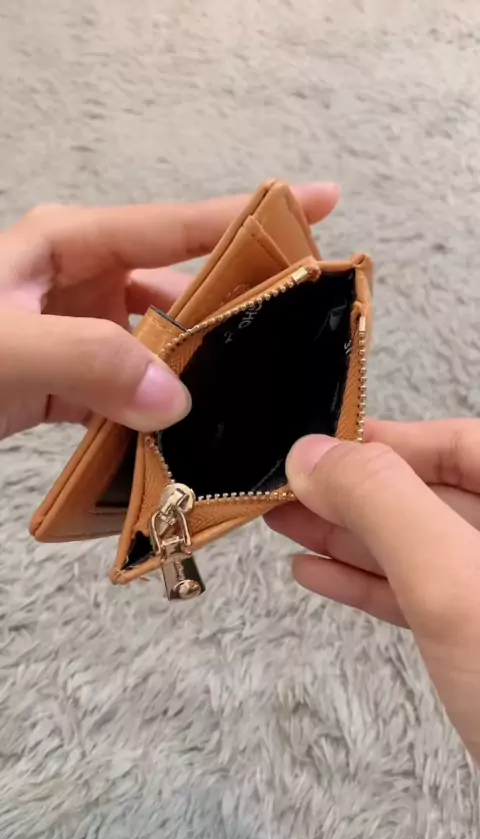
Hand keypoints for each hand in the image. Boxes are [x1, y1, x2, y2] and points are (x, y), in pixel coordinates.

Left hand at [0, 182, 338, 438]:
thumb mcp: (3, 346)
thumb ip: (88, 363)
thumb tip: (176, 398)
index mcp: (70, 244)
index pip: (178, 226)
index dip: (251, 218)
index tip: (319, 206)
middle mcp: (80, 283)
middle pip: (179, 293)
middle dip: (232, 318)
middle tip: (289, 343)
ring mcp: (76, 334)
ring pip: (157, 351)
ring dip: (191, 381)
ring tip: (241, 407)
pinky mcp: (65, 383)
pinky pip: (126, 395)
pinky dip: (150, 420)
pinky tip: (176, 443)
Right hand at [268, 420, 479, 764]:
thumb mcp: (455, 582)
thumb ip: (385, 506)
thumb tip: (316, 457)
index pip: (461, 444)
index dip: (389, 440)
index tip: (323, 447)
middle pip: (430, 495)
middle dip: (352, 492)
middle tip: (288, 489)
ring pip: (417, 548)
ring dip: (347, 536)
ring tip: (286, 525)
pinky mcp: (477, 644)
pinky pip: (415, 597)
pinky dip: (364, 584)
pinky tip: (317, 572)